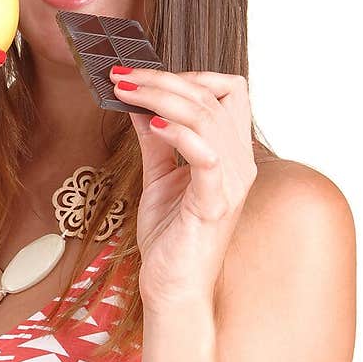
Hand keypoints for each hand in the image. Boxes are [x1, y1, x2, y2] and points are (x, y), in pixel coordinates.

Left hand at [110, 67, 258, 313]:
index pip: (228, 91)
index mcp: (231, 153)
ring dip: (162, 97)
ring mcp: (231, 183)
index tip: (146, 74)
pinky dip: (178, 134)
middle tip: (122, 76)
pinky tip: (151, 126)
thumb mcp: (159, 177)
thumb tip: (138, 104)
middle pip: (214, 96)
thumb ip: (155, 141)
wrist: (172, 286)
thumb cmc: (170, 237)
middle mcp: (240, 163)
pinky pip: (206, 157)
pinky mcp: (214, 204)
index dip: (190, 74)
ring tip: (127, 92)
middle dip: (164, 79)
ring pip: (208, 117)